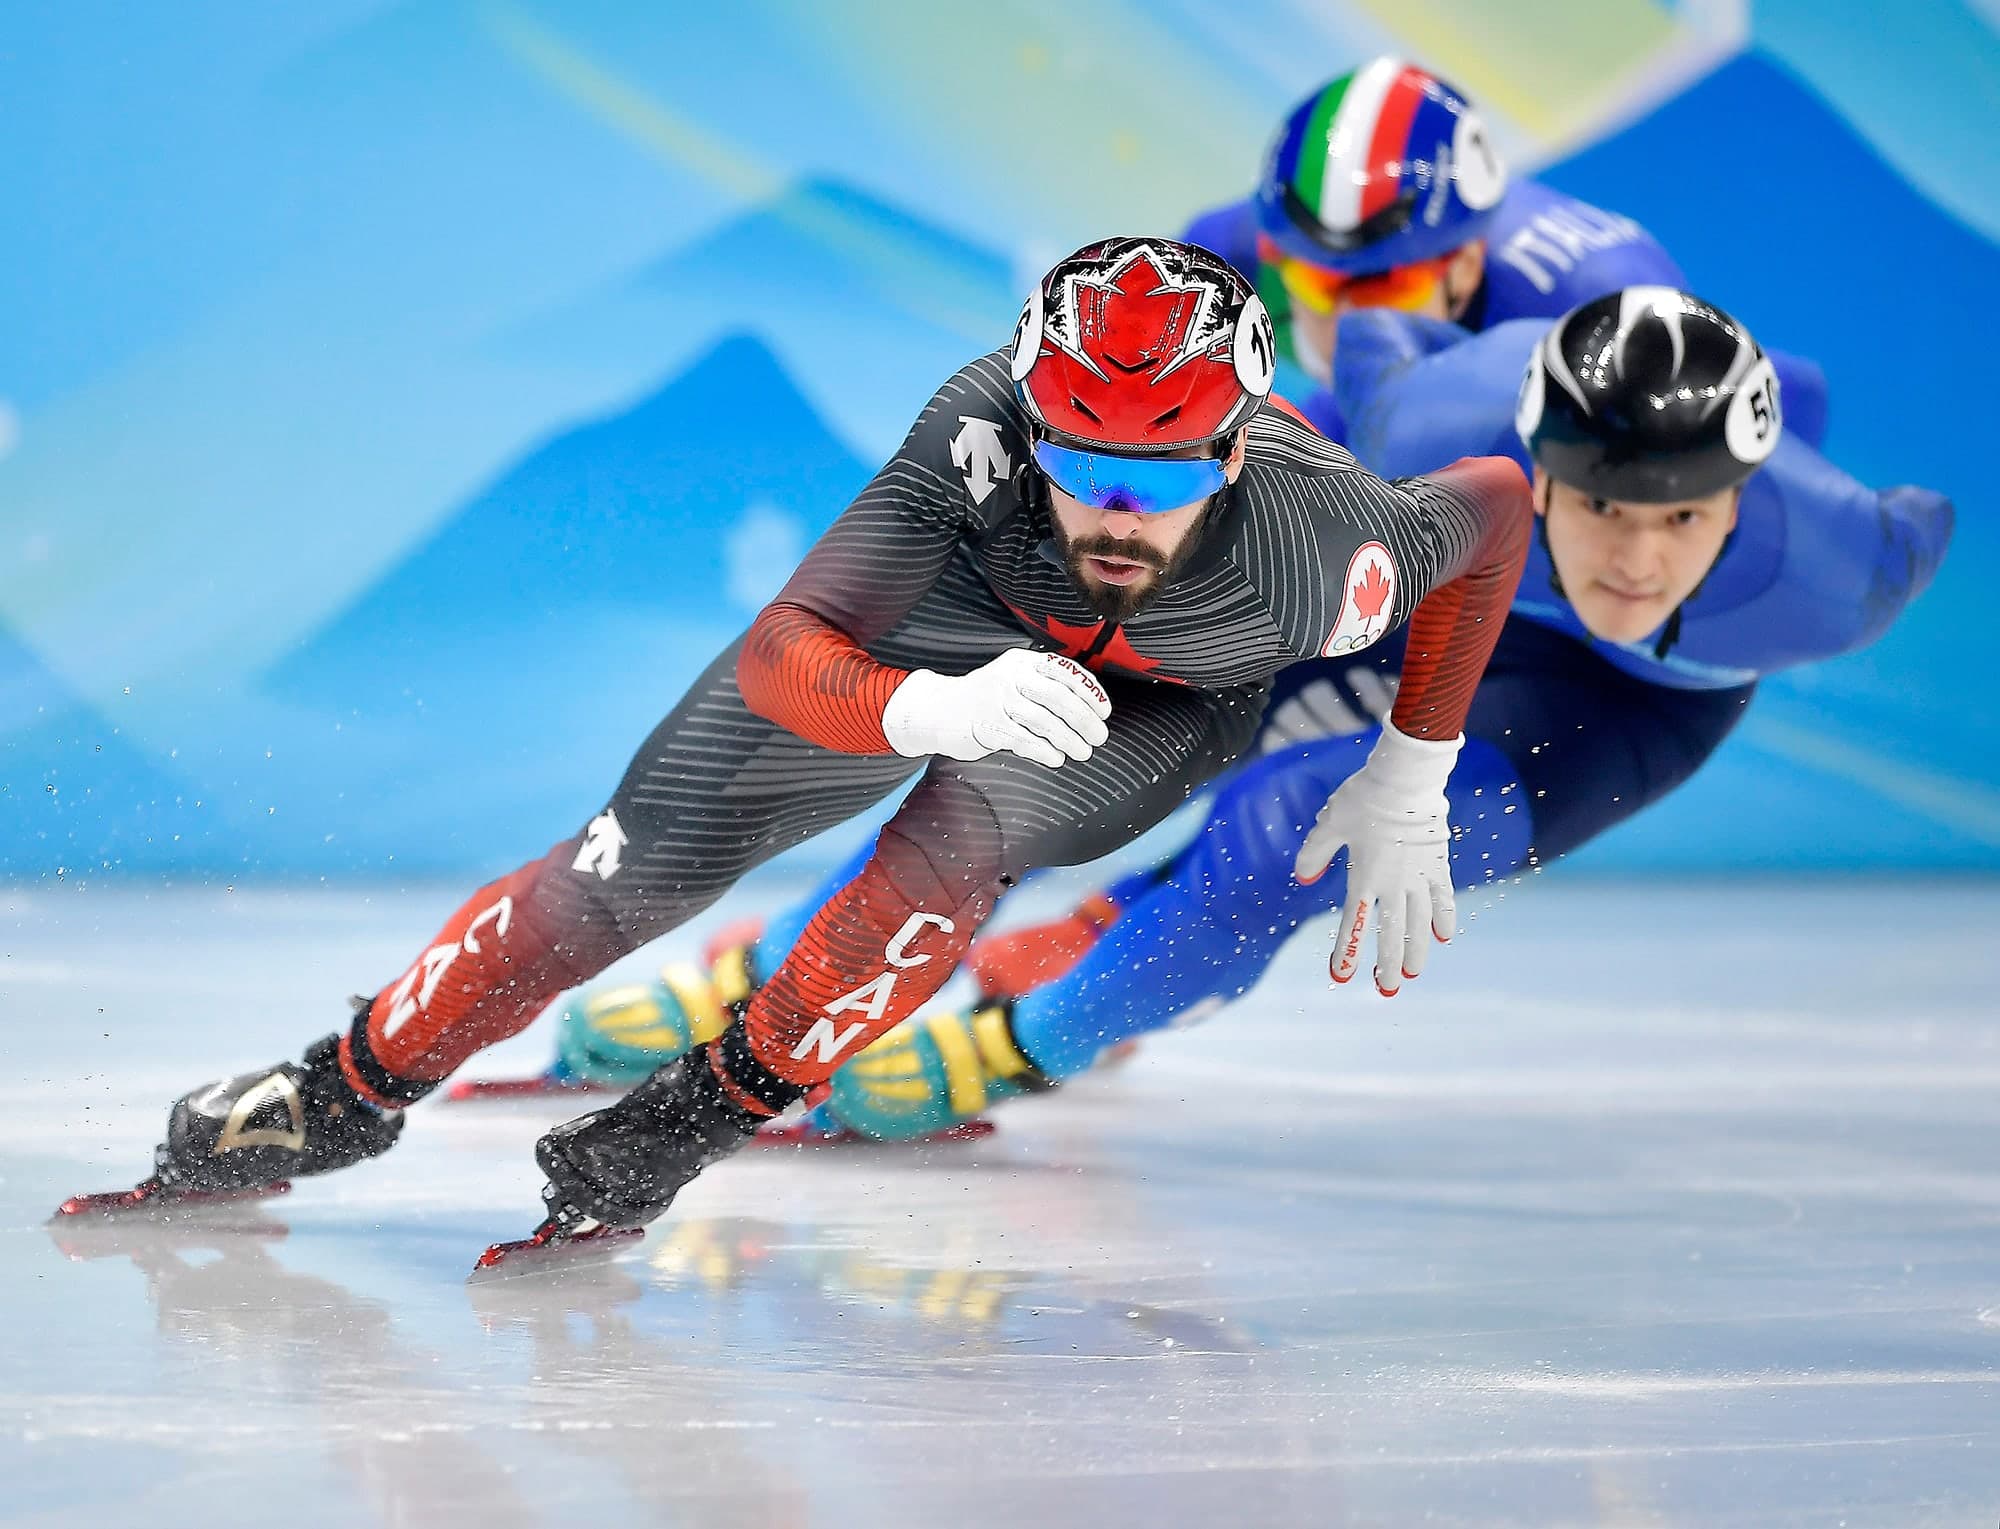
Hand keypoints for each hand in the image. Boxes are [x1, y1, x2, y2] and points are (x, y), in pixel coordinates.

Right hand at [882, 649, 1111, 768]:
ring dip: (1068, 739)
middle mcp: (1011, 676)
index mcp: (1023, 662)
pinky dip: (1043, 750)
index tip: (1104, 712)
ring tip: (1082, 752)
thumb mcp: (1013, 680)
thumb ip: (1044, 687)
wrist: (938, 709)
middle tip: (1099, 736)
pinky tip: (1056, 758)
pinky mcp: (985, 724)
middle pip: (1058, 697)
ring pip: (1043, 720)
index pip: (1066, 672)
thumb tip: (1088, 710)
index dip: (1090, 693)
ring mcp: (996, 699)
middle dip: (1084, 720)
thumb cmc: (985, 698)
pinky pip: (1022, 738)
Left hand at [1293, 721, 1461, 994]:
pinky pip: (1444, 898)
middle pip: (1391, 933)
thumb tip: (1302, 879)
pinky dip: (1444, 918)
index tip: (1340, 976)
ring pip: (1420, 923)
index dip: (1347, 952)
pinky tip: (1444, 937)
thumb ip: (1315, 854)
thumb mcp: (1329, 824)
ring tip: (1413, 973)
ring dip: (1416, 950)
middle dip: (1387, 964)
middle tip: (1386, 990)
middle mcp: (1394, 883)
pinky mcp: (1438, 862)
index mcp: (1364, 877)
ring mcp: (1420, 875)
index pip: (1354, 924)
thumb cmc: (1363, 798)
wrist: (1406, 777)